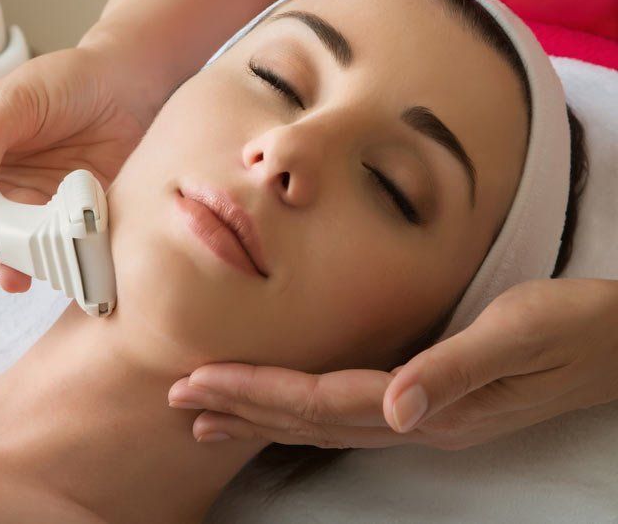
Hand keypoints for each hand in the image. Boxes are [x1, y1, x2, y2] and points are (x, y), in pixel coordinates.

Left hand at [168, 278, 617, 448]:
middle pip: (308, 419)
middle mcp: (416, 419)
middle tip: (176, 398)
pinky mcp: (429, 400)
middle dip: (240, 408)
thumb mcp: (520, 337)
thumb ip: (458, 370)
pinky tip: (278, 407)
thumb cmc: (575, 329)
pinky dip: (299, 409)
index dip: (256, 393)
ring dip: (261, 416)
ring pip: (321, 422)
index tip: (198, 381)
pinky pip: (345, 411)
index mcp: (428, 404)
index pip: (322, 402)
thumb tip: (396, 410)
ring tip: (206, 416)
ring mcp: (422, 416)